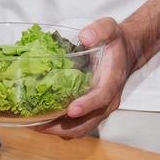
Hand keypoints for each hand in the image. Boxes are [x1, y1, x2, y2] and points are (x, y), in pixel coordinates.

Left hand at [36, 17, 134, 138]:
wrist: (126, 53)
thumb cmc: (115, 43)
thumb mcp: (110, 29)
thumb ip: (100, 30)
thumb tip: (85, 36)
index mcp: (112, 82)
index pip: (101, 98)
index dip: (87, 105)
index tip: (71, 109)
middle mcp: (106, 101)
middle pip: (86, 123)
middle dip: (62, 127)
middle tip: (38, 124)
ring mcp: (98, 110)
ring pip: (79, 129)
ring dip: (56, 130)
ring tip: (33, 125)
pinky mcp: (90, 112)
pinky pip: (75, 126)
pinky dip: (58, 127)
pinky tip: (41, 119)